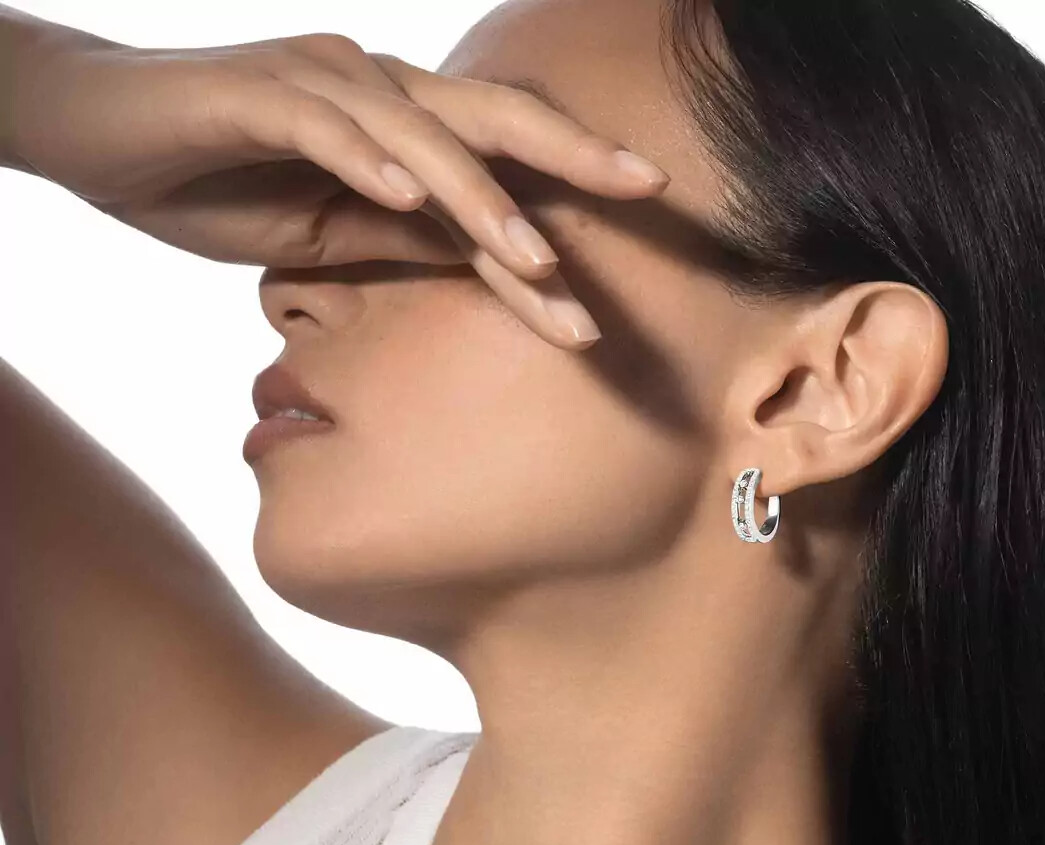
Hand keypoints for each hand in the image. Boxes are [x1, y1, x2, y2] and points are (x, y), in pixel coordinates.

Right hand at [10, 29, 671, 346]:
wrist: (99, 139)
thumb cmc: (219, 184)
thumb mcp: (334, 234)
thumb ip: (408, 239)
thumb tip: (487, 265)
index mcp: (401, 128)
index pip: (502, 163)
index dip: (572, 195)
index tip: (643, 237)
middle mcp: (376, 91)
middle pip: (493, 119)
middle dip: (573, 156)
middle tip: (649, 190)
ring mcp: (318, 83)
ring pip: (420, 133)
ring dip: (478, 196)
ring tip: (533, 255)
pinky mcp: (255, 91)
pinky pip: (323, 125)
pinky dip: (365, 161)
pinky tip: (406, 198)